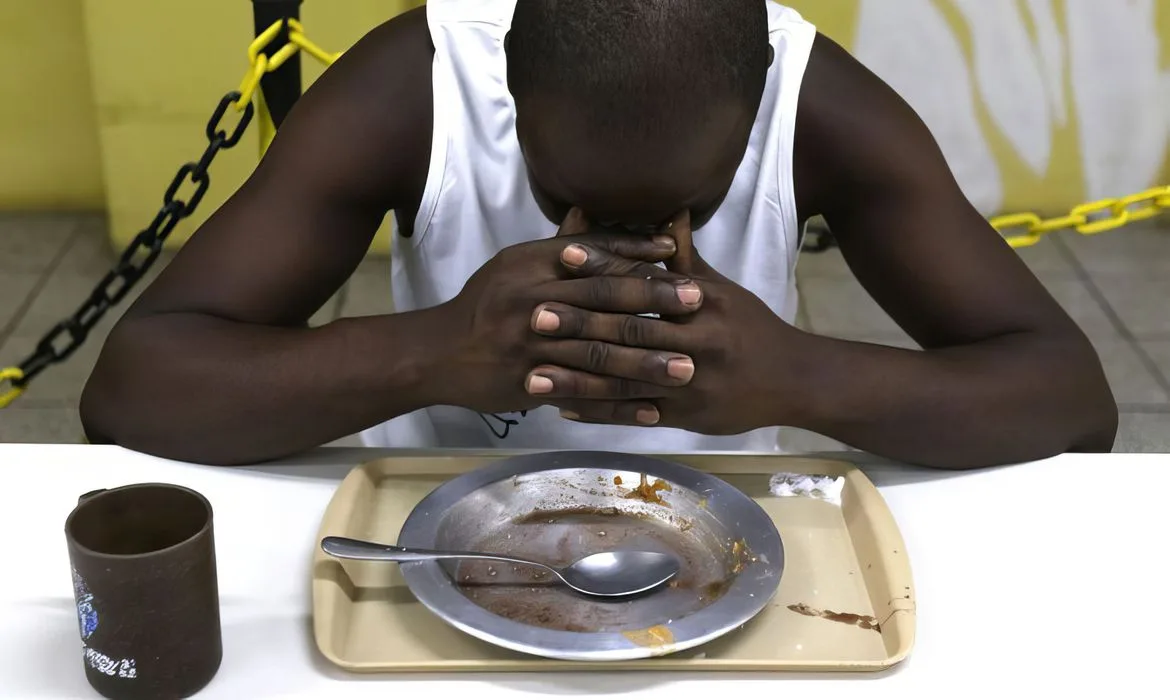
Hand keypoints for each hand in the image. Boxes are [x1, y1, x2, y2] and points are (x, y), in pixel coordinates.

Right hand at [438, 208, 705, 414]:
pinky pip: (584, 395)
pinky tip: (653, 410)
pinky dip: (620, 405)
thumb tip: (585, 210)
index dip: (635, 253)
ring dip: (646, 360)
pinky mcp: (531, 383)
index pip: (592, 253)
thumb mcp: (512, 266)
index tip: (675, 255)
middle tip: (698, 302)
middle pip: (602, 297)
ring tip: (688, 366)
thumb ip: (555, 247)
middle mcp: (533, 299)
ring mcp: (532, 344)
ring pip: (598, 351)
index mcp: (531, 265)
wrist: (437, 353)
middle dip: (654, 301)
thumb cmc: (483, 305)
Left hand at [529, 210, 800, 433]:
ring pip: (624, 381)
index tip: (563, 255)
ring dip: (577, 378)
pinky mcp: (685, 416)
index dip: (603, 268)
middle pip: (629, 332)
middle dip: (579, 324)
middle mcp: (694, 341)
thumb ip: (687, 258)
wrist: (794, 379)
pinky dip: (598, 413)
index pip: (644, 282)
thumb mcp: (723, 290)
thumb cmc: (752, 328)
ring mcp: (688, 383)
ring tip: (533, 373)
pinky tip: (563, 409)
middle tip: (533, 315)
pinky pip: (634, 415)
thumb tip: (669, 212)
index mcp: (701, 303)